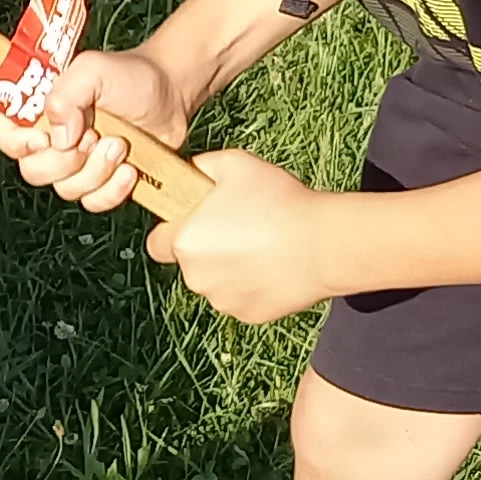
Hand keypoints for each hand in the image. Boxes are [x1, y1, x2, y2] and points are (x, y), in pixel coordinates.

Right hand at [0, 49, 191, 215]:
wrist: (171, 94)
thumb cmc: (129, 76)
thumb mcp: (93, 70)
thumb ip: (66, 93)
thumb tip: (59, 137)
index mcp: (36, 109)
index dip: (13, 142)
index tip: (42, 138)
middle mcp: (50, 139)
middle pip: (32, 169)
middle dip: (65, 159)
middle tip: (93, 135)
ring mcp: (75, 164)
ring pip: (64, 189)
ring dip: (95, 171)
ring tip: (120, 144)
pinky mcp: (100, 183)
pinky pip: (92, 203)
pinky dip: (112, 190)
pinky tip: (130, 169)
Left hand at [145, 150, 338, 325]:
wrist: (324, 244)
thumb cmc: (279, 202)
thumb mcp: (234, 164)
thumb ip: (202, 166)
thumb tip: (191, 171)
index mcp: (185, 240)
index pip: (157, 242)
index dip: (172, 230)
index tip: (193, 220)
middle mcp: (196, 276)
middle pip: (190, 261)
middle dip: (207, 246)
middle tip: (239, 225)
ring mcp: (222, 299)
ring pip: (216, 281)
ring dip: (230, 267)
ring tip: (262, 244)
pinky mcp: (247, 315)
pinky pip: (241, 297)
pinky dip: (252, 284)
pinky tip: (274, 264)